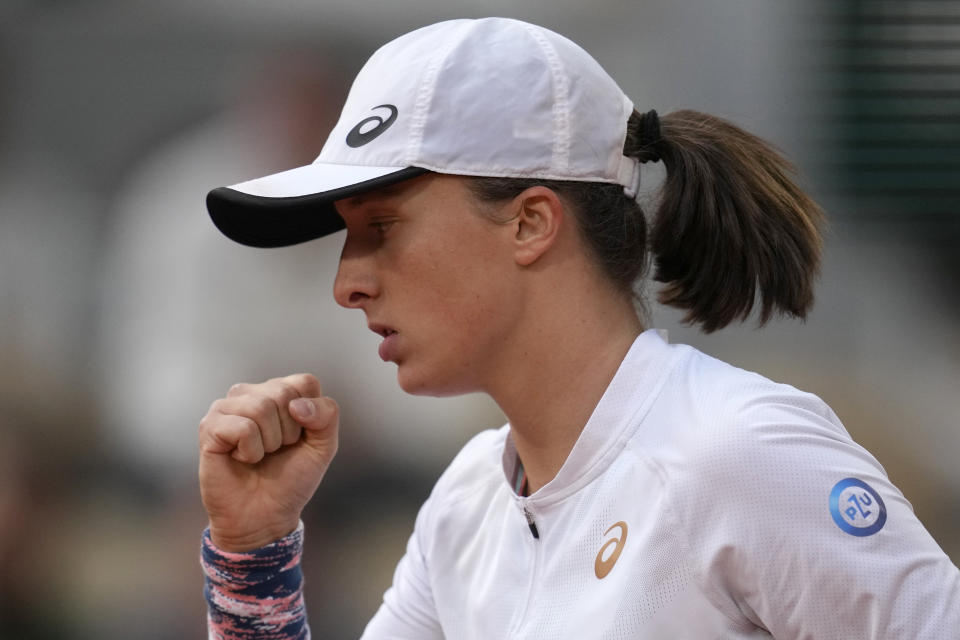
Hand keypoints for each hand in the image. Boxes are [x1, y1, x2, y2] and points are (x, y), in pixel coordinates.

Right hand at [198, 373, 338, 550]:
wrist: (264, 516)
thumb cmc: (291, 479)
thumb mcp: (323, 446)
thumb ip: (326, 416)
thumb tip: (296, 405)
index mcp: (278, 392)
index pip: (305, 382)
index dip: (311, 416)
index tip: (298, 439)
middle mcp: (250, 393)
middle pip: (283, 394)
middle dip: (289, 432)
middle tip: (276, 451)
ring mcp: (226, 407)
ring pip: (261, 408)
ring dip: (269, 443)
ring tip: (258, 456)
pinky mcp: (209, 427)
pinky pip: (243, 428)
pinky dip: (250, 452)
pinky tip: (240, 459)